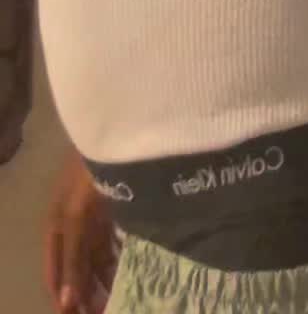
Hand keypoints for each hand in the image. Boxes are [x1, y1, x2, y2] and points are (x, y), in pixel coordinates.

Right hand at [44, 146, 116, 312]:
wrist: (116, 133)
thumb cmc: (88, 175)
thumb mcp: (76, 219)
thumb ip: (73, 261)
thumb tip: (66, 303)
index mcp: (56, 229)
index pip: (56, 275)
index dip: (65, 300)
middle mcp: (71, 226)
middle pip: (77, 269)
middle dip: (88, 293)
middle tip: (106, 312)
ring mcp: (92, 216)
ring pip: (96, 257)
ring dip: (105, 278)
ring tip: (119, 298)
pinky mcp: (112, 206)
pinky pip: (111, 241)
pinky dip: (118, 258)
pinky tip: (129, 270)